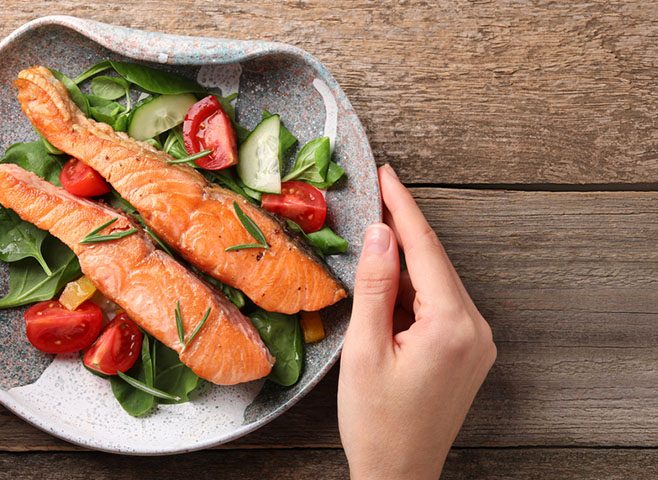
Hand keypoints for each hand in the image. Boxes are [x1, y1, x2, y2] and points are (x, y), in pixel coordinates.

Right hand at [338, 165, 496, 478]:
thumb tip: (379, 234)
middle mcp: (475, 329)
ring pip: (437, 283)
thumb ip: (374, 288)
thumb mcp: (365, 351)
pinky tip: (388, 285)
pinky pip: (440, 305)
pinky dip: (413, 290)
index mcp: (452, 325)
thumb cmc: (376, 422)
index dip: (403, 208)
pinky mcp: (468, 353)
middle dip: (403, 231)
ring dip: (405, 263)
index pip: (426, 250)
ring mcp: (476, 342)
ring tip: (372, 241)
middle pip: (435, 263)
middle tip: (373, 196)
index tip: (386, 174)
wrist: (399, 473)